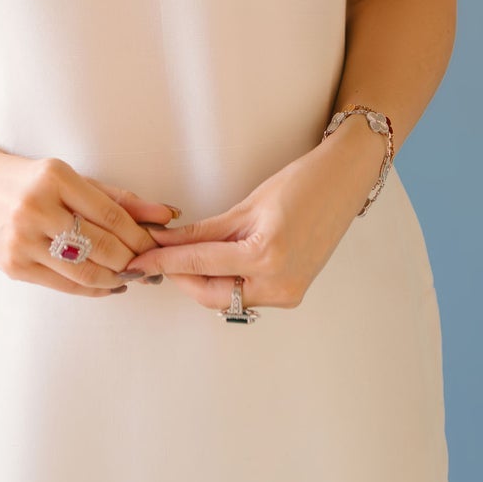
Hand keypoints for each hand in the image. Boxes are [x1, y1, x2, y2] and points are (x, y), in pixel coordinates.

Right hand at [0, 147, 179, 297]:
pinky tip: (108, 285)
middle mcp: (36, 208)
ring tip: (131, 277)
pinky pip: (64, 285)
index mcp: (55, 178)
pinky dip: (93, 289)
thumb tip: (166, 215)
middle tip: (151, 267)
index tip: (157, 246)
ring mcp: (22, 241)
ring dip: (116, 280)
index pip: (111, 216)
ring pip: (84, 273)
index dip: (140, 236)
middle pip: (101, 247)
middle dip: (133, 261)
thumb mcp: (71, 178)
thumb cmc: (28, 180)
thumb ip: (118, 198)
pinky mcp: (14, 267)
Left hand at [119, 130, 379, 310]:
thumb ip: (206, 231)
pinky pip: (248, 295)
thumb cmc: (301, 183)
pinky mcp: (293, 294)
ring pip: (228, 298)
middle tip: (154, 259)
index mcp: (266, 257)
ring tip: (178, 260)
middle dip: (181, 278)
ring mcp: (289, 294)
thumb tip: (168, 242)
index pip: (200, 263)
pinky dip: (226, 283)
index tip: (138, 261)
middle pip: (212, 293)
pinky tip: (211, 265)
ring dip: (202, 282)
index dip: (164, 262)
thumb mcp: (247, 205)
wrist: (344, 183)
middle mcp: (279, 284)